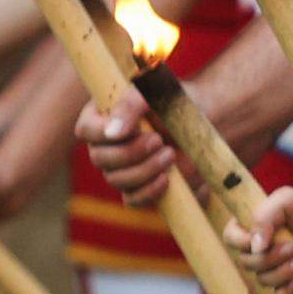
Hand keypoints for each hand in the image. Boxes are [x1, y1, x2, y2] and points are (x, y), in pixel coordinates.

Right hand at [79, 85, 178, 206]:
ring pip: (116, 180)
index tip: (138, 127)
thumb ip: (131, 105)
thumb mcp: (156, 93)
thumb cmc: (176, 101)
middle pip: (100, 158)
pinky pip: (132, 200)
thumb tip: (112, 134)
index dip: (104, 133)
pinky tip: (166, 179)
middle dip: (131, 152)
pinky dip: (148, 192)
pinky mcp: (140, 187)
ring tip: (170, 153)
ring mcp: (121, 168)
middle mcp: (107, 144)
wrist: (206, 120)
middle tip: (159, 140)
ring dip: (144, 169)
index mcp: (103, 116)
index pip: (86, 129)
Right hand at [221, 185, 292, 293]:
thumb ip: (263, 216)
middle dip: (268, 259)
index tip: (260, 240)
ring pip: (263, 281)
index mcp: (255, 226)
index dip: (239, 242)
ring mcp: (276, 267)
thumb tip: (253, 247)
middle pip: (247, 263)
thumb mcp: (286, 201)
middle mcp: (262, 248)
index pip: (230, 237)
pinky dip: (287, 291)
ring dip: (282, 273)